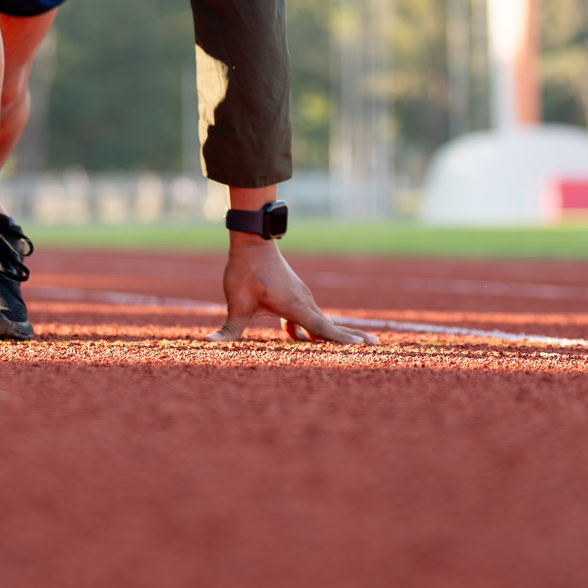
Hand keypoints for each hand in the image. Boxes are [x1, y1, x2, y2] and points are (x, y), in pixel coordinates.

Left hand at [211, 241, 376, 344]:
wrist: (253, 240)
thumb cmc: (245, 271)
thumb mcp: (236, 302)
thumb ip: (229, 328)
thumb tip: (209, 343)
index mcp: (295, 306)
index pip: (322, 328)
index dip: (341, 339)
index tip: (362, 346)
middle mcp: (304, 302)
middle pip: (330, 325)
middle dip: (353, 337)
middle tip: (377, 345)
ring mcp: (301, 298)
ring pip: (321, 321)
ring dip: (335, 334)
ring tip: (358, 345)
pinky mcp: (294, 296)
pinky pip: (308, 317)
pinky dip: (313, 329)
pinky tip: (303, 340)